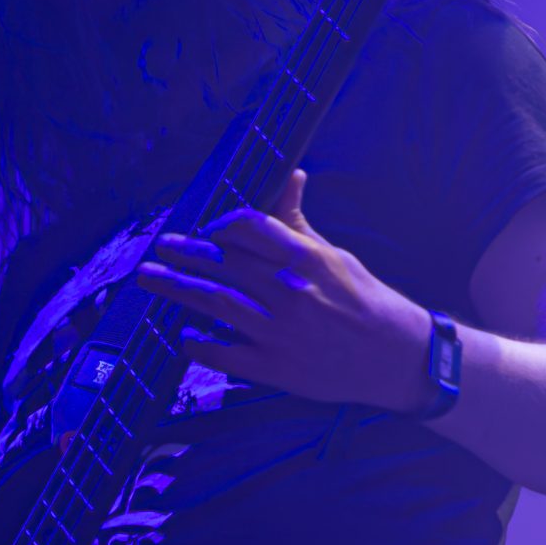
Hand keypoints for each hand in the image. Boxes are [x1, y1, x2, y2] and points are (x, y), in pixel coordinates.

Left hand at [134, 168, 435, 412]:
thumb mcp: (336, 255)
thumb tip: (289, 177)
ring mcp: (280, 331)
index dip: (219, 225)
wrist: (396, 357)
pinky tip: (183, 335)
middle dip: (183, 253)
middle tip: (159, 248)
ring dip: (177, 289)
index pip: (248, 228)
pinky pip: (226, 353)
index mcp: (306, 257)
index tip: (205, 229)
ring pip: (216, 302)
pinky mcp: (277, 367)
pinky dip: (200, 343)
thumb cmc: (365, 300)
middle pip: (222, 264)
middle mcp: (289, 291)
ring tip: (149, 279)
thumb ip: (299, 224)